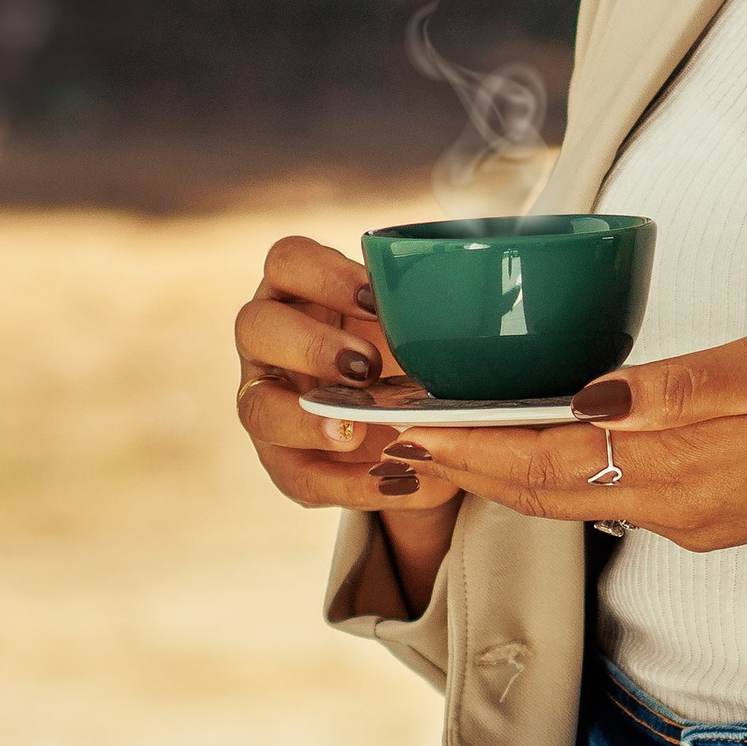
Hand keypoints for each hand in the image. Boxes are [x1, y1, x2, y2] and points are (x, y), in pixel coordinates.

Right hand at [231, 233, 461, 525]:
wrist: (408, 428)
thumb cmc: (410, 355)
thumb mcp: (420, 329)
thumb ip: (433, 316)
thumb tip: (491, 320)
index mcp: (301, 293)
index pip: (287, 261)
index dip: (323, 274)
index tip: (376, 297)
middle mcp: (271, 343)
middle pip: (255, 326)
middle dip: (310, 346)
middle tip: (366, 367)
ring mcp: (267, 402)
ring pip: (255, 407)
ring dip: (306, 420)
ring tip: (354, 432)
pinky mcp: (284, 461)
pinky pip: (300, 476)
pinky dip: (350, 485)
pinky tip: (399, 483)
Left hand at [383, 329, 746, 549]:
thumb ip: (671, 388)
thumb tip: (582, 397)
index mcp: (680, 476)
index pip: (546, 467)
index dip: (472, 448)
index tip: (409, 427)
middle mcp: (673, 511)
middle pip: (544, 492)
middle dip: (467, 466)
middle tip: (397, 436)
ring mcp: (691, 519)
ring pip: (572, 497)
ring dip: (505, 470)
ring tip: (446, 436)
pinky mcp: (711, 513)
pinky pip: (610, 494)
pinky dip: (557, 470)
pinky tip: (537, 440)